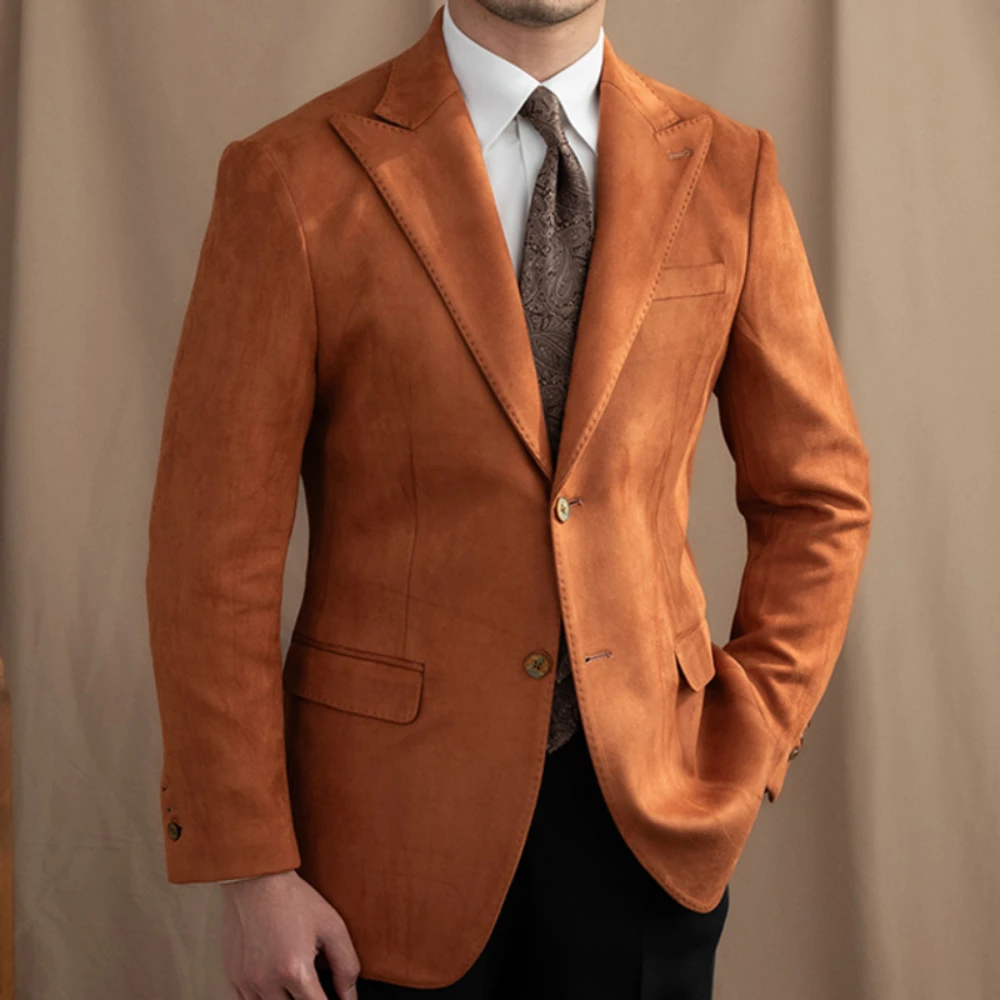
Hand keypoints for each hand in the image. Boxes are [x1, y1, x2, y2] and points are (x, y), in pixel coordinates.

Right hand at [221, 869, 360, 999]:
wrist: (256, 880)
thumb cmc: (294, 899)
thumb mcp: (332, 926)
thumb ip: (346, 965)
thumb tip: (350, 997)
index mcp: (295, 970)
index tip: (333, 999)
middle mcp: (267, 981)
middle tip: (315, 989)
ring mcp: (247, 981)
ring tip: (297, 987)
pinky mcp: (234, 977)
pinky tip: (277, 988)